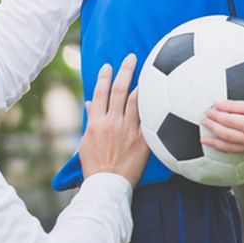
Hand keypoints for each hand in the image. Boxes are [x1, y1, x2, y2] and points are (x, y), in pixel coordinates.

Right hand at [78, 54, 148, 185]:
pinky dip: (151, 106)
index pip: (99, 93)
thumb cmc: (94, 165)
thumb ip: (90, 119)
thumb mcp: (85, 141)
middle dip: (124, 71)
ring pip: (135, 101)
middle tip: (131, 57)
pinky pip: (148, 119)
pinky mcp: (142, 140)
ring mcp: (127, 130)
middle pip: (118, 90)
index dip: (104, 77)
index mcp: (95, 122)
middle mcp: (111, 122)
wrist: (107, 184)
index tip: (108, 66)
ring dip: (140, 83)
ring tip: (148, 70)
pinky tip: (158, 96)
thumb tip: (90, 103)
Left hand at [201, 97, 243, 155]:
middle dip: (212, 128)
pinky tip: (219, 144)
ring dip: (215, 143)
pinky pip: (238, 152)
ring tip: (204, 139)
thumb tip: (216, 104)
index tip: (207, 111)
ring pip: (229, 147)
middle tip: (203, 121)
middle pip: (225, 135)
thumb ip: (234, 105)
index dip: (215, 116)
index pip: (227, 121)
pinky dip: (227, 148)